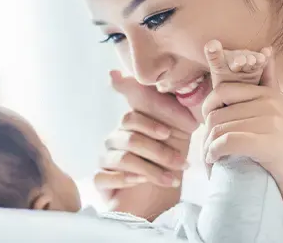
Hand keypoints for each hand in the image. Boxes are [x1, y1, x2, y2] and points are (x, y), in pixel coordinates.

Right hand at [94, 71, 197, 219]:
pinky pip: (104, 175)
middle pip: (131, 137)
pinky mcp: (101, 180)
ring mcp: (107, 158)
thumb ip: (169, 108)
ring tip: (171, 179)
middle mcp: (116, 138)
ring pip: (123, 157)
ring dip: (151, 169)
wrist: (162, 204)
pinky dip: (125, 179)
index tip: (167, 134)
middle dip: (160, 151)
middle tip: (181, 163)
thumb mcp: (178, 135)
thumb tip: (153, 78)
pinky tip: (140, 182)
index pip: (132, 115)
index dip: (150, 122)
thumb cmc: (169, 166)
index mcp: (133, 125)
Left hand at [200, 45, 282, 240]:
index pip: (223, 90)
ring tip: (210, 160)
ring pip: (220, 128)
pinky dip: (214, 154)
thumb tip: (265, 49)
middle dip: (207, 133)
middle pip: (218, 112)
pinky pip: (226, 141)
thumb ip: (270, 85)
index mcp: (271, 95)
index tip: (208, 127)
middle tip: (207, 150)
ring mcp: (271, 122)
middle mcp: (271, 103)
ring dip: (208, 148)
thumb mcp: (282, 113)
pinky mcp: (268, 143)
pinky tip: (214, 162)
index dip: (209, 109)